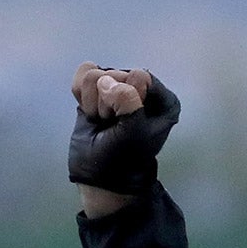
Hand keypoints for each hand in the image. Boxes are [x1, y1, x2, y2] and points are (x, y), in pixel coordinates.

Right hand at [69, 63, 179, 215]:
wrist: (100, 175)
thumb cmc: (124, 158)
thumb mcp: (133, 133)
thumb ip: (127, 102)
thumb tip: (105, 81)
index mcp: (164, 100)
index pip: (140, 77)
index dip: (126, 99)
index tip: (126, 122)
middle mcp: (144, 90)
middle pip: (115, 74)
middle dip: (107, 103)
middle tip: (112, 126)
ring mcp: (120, 87)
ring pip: (95, 74)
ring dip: (94, 103)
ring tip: (103, 122)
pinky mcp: (98, 89)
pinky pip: (83, 73)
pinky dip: (81, 95)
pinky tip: (91, 112)